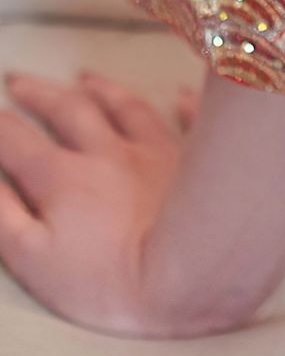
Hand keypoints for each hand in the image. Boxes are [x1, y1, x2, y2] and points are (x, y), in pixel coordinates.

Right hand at [0, 64, 206, 336]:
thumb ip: (2, 214)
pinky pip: (188, 122)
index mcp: (62, 176)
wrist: (188, 272)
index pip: (17, 141)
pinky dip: (181, 106)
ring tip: (87, 77)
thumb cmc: (107, 278)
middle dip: (40, 94)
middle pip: (69, 111)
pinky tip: (179, 96)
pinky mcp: (194, 161)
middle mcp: (108, 151)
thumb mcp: (32, 257)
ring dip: (103, 89)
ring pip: (126, 107)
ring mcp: (155, 152)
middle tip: (20, 80)